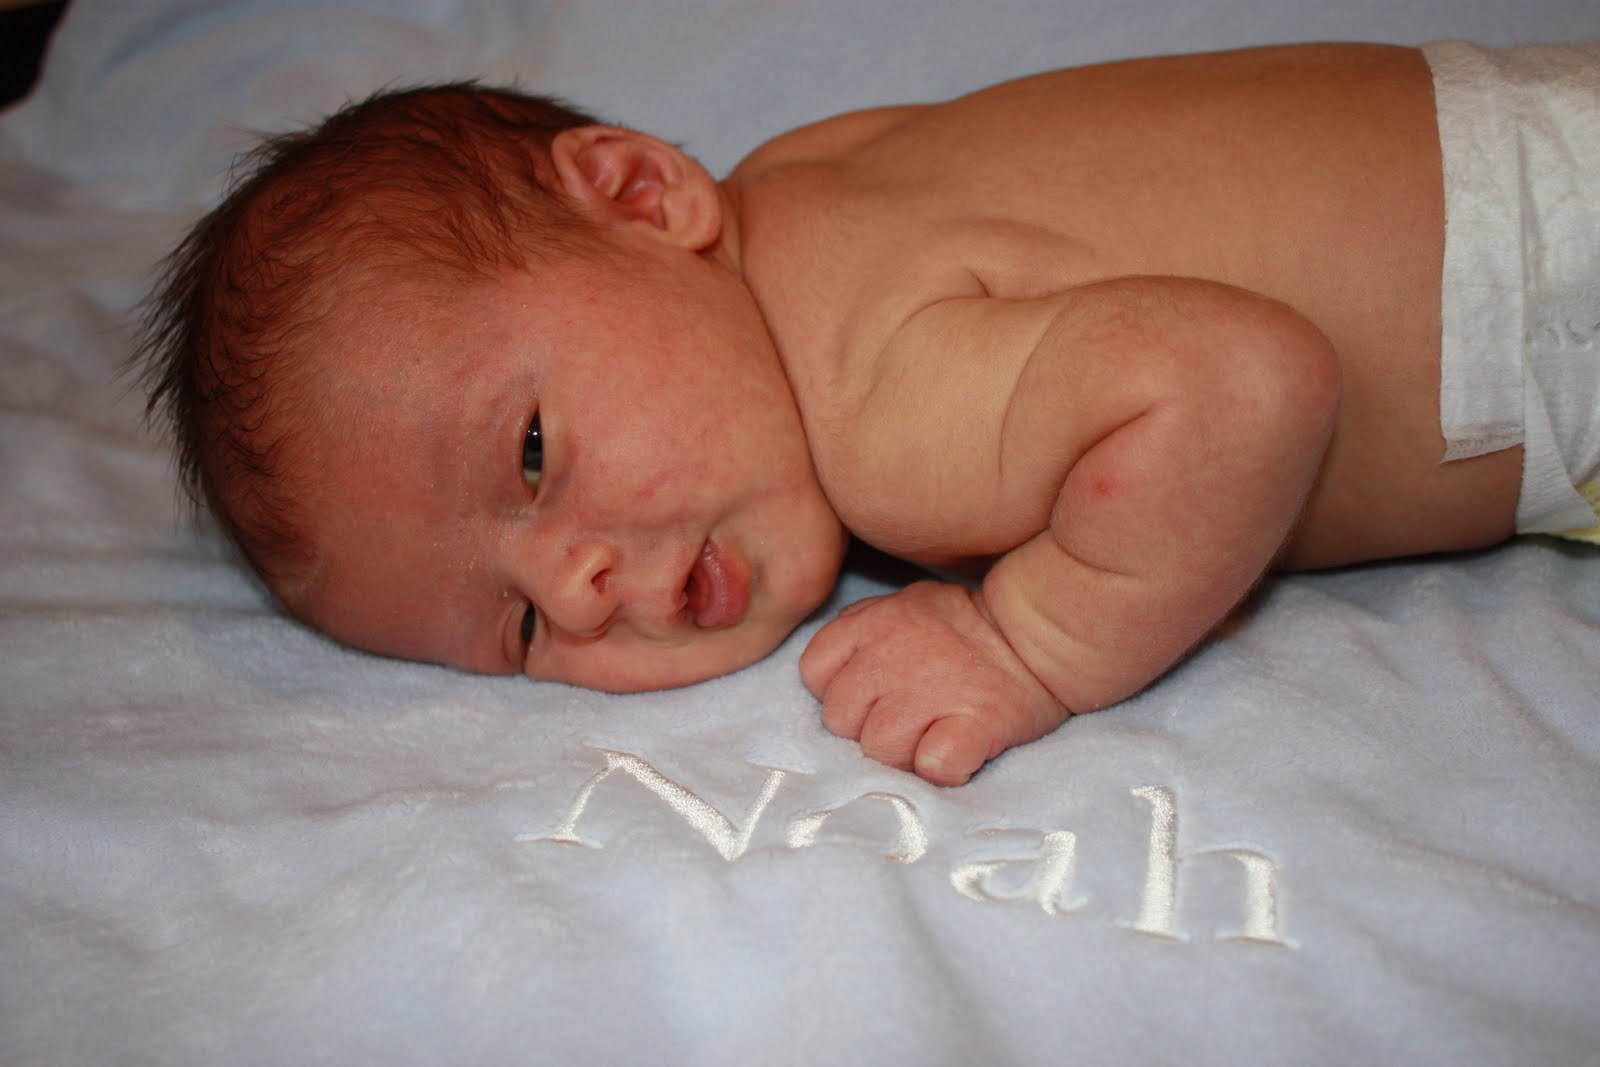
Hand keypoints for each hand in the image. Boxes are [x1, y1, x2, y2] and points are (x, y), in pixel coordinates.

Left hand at [799, 580, 1069, 785]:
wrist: (1041, 631)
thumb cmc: (966, 628)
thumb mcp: (903, 606)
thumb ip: (861, 635)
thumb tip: (833, 678)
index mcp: (872, 623)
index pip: (815, 672)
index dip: (839, 691)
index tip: (871, 695)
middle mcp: (892, 655)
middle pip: (840, 720)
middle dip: (867, 729)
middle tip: (906, 721)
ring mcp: (932, 691)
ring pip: (880, 750)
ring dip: (904, 755)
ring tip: (933, 735)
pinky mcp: (975, 724)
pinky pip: (934, 766)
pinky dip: (944, 768)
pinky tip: (958, 751)